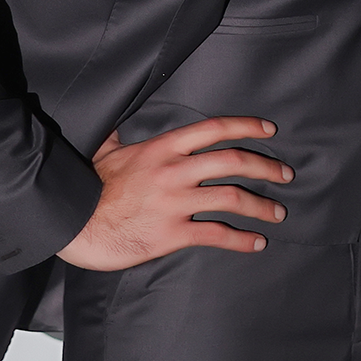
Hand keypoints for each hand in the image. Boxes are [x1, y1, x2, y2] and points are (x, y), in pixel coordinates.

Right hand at [57, 116, 292, 270]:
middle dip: (264, 166)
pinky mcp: (172, 234)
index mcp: (163, 147)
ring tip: (278, 212)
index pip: (213, 129)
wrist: (75, 222)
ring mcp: (175, 202)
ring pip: (230, 198)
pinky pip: (215, 234)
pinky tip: (257, 243)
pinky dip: (241, 239)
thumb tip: (118, 117)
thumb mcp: (107, 149)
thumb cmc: (89, 186)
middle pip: (232, 161)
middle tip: (286, 174)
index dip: (246, 126)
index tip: (269, 130)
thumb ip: (121, 134)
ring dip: (260, 204)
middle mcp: (174, 170)